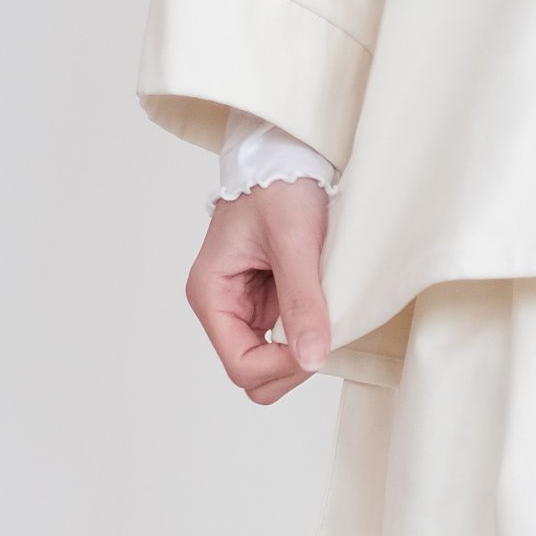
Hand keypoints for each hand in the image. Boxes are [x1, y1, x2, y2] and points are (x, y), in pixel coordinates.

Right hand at [186, 178, 332, 402]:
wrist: (287, 159)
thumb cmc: (280, 187)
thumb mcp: (294, 240)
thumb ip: (302, 301)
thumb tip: (310, 359)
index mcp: (211, 295)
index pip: (240, 366)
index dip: (281, 367)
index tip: (316, 344)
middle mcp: (224, 308)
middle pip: (254, 376)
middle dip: (292, 365)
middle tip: (324, 329)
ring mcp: (247, 310)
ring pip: (274, 365)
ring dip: (304, 350)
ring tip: (324, 310)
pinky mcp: (270, 305)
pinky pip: (290, 342)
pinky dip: (311, 335)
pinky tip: (323, 308)